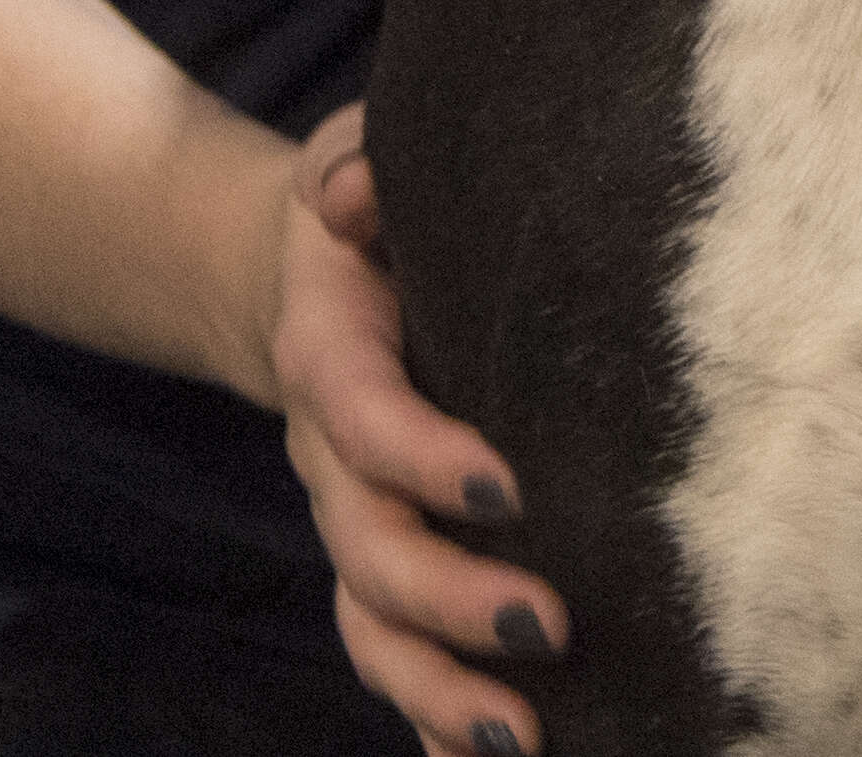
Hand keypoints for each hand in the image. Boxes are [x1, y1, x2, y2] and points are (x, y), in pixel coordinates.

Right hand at [271, 102, 569, 756]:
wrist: (307, 280)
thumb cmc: (364, 217)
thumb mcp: (352, 163)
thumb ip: (355, 165)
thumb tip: (354, 189)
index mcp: (328, 356)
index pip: (361, 416)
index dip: (422, 457)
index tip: (509, 484)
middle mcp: (334, 460)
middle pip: (371, 552)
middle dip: (453, 602)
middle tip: (553, 624)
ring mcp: (358, 524)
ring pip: (375, 628)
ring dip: (441, 691)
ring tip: (526, 736)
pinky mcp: (389, 565)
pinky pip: (399, 657)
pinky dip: (435, 719)